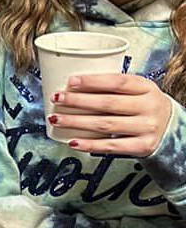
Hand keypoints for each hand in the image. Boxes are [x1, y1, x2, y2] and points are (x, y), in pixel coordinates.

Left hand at [52, 71, 175, 155]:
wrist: (172, 127)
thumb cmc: (144, 104)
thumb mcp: (137, 89)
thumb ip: (112, 86)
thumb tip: (72, 84)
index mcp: (146, 87)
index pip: (118, 82)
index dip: (92, 81)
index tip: (70, 82)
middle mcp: (149, 106)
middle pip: (108, 103)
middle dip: (78, 101)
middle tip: (57, 98)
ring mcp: (147, 127)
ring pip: (106, 124)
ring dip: (77, 122)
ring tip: (56, 119)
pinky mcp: (143, 146)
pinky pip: (112, 146)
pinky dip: (90, 144)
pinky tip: (73, 141)